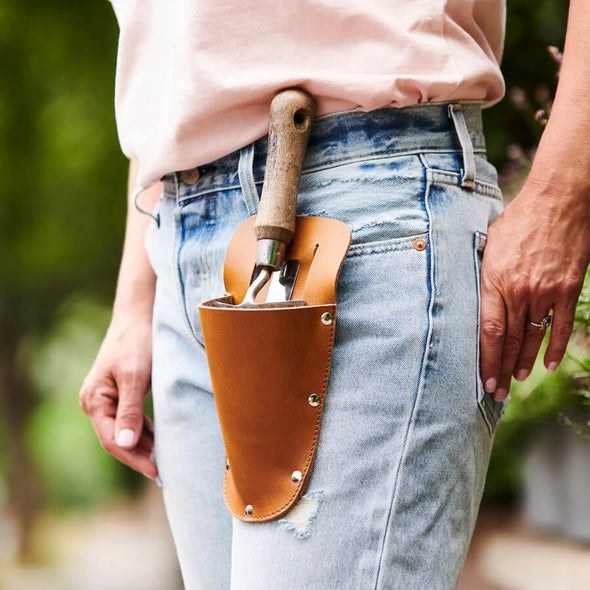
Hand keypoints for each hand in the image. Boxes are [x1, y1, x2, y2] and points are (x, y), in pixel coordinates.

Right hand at [78, 312, 157, 478]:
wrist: (139, 317)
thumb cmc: (137, 343)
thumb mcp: (136, 377)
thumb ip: (130, 410)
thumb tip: (125, 443)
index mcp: (95, 400)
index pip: (112, 440)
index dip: (134, 458)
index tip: (156, 471)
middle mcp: (96, 402)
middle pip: (117, 439)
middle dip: (139, 456)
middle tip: (163, 472)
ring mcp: (107, 399)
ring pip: (125, 431)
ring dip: (143, 446)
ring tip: (163, 461)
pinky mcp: (120, 395)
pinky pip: (131, 420)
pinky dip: (144, 431)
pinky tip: (159, 441)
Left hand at [479, 178, 589, 401]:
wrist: (558, 200)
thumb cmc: (518, 220)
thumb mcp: (488, 245)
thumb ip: (484, 275)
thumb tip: (475, 296)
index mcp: (494, 281)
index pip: (488, 332)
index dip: (486, 360)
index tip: (484, 380)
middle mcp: (519, 291)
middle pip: (509, 340)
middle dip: (502, 369)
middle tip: (498, 393)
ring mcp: (546, 291)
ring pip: (533, 336)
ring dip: (525, 362)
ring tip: (516, 380)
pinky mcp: (568, 288)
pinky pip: (561, 324)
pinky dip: (555, 346)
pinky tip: (547, 363)